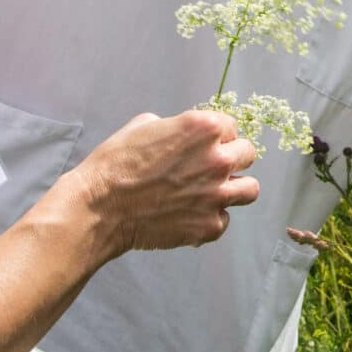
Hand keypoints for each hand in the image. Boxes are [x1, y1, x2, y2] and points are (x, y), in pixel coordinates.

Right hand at [73, 109, 259, 257]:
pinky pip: (224, 220)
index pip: (232, 128)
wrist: (101, 207)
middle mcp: (217, 160)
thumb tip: (184, 136)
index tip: (203, 146)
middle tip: (210, 168)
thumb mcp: (144, 126)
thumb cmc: (117, 164)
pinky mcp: (209, 226)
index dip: (217, 136)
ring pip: (250, 190)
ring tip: (212, 193)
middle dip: (231, 159)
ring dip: (233, 189)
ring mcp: (217, 196)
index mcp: (204, 129)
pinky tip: (189, 215)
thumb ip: (176, 127)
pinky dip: (210, 218)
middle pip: (248, 155)